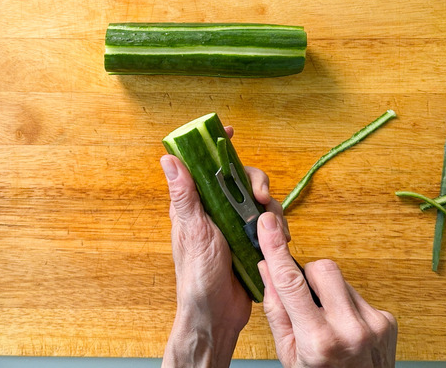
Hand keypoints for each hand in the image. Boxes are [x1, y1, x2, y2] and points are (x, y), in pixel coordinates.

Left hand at [160, 127, 285, 366]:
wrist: (218, 313)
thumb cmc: (197, 275)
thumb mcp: (192, 230)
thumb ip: (185, 195)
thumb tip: (168, 158)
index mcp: (195, 205)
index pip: (205, 166)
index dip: (217, 147)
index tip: (230, 132)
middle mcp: (216, 212)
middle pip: (241, 179)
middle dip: (256, 183)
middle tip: (262, 197)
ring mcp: (236, 227)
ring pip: (261, 201)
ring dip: (271, 210)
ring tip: (270, 228)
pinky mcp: (252, 242)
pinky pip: (271, 224)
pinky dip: (277, 228)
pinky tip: (277, 241)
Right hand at [257, 212, 396, 367]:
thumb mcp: (288, 355)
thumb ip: (276, 310)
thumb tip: (267, 268)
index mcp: (318, 341)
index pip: (291, 283)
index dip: (276, 249)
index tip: (267, 226)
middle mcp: (349, 331)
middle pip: (322, 269)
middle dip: (308, 276)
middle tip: (305, 299)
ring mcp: (373, 325)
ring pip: (341, 279)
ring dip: (328, 292)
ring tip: (327, 321)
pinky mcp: (387, 321)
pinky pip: (358, 295)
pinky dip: (346, 305)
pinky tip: (345, 328)